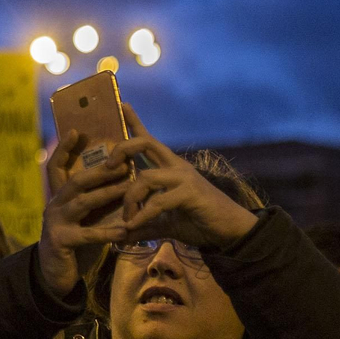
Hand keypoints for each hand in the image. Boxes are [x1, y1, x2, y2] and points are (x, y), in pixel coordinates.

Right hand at [40, 128, 136, 297]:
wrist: (55, 275)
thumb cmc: (76, 241)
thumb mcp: (85, 217)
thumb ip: (96, 199)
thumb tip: (122, 176)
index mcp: (59, 196)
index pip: (57, 166)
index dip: (64, 148)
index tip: (76, 130)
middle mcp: (54, 205)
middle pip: (76, 180)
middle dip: (100, 170)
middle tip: (123, 162)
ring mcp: (55, 222)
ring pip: (82, 202)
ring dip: (107, 194)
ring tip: (128, 188)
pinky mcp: (60, 241)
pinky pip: (86, 234)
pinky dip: (107, 232)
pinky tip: (125, 231)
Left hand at [110, 105, 258, 245]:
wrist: (230, 230)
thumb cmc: (199, 221)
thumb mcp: (166, 223)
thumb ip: (144, 225)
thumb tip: (123, 234)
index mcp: (170, 168)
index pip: (149, 140)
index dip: (136, 123)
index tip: (123, 104)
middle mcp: (176, 167)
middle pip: (145, 144)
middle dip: (123, 149)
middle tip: (109, 165)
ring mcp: (184, 178)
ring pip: (146, 177)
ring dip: (131, 198)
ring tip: (127, 218)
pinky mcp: (189, 193)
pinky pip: (157, 202)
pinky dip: (143, 215)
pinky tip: (134, 226)